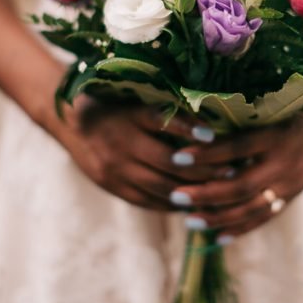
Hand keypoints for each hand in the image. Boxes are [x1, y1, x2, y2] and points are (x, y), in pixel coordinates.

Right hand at [55, 96, 232, 210]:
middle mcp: (122, 143)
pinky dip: (173, 203)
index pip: (161, 121)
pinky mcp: (112, 186)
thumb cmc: (115, 104)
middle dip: (202, 170)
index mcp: (130, 116)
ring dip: (193, 191)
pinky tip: (195, 204)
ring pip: (160, 186)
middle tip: (232, 171)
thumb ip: (167, 108)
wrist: (71, 122)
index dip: (187, 129)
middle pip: (167, 162)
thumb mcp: (137, 99)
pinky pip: (148, 201)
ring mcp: (115, 169)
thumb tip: (211, 118)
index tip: (214, 135)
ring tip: (221, 192)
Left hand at [165, 102, 302, 241]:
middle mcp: (285, 162)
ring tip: (189, 220)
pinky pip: (265, 217)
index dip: (207, 153)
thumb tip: (192, 126)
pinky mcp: (293, 195)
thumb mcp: (264, 107)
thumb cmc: (285, 106)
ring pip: (252, 207)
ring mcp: (291, 183)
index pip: (237, 147)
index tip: (177, 157)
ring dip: (219, 216)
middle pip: (242, 185)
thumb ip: (234, 118)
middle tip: (177, 196)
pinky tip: (216, 236)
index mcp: (276, 135)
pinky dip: (241, 228)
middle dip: (206, 193)